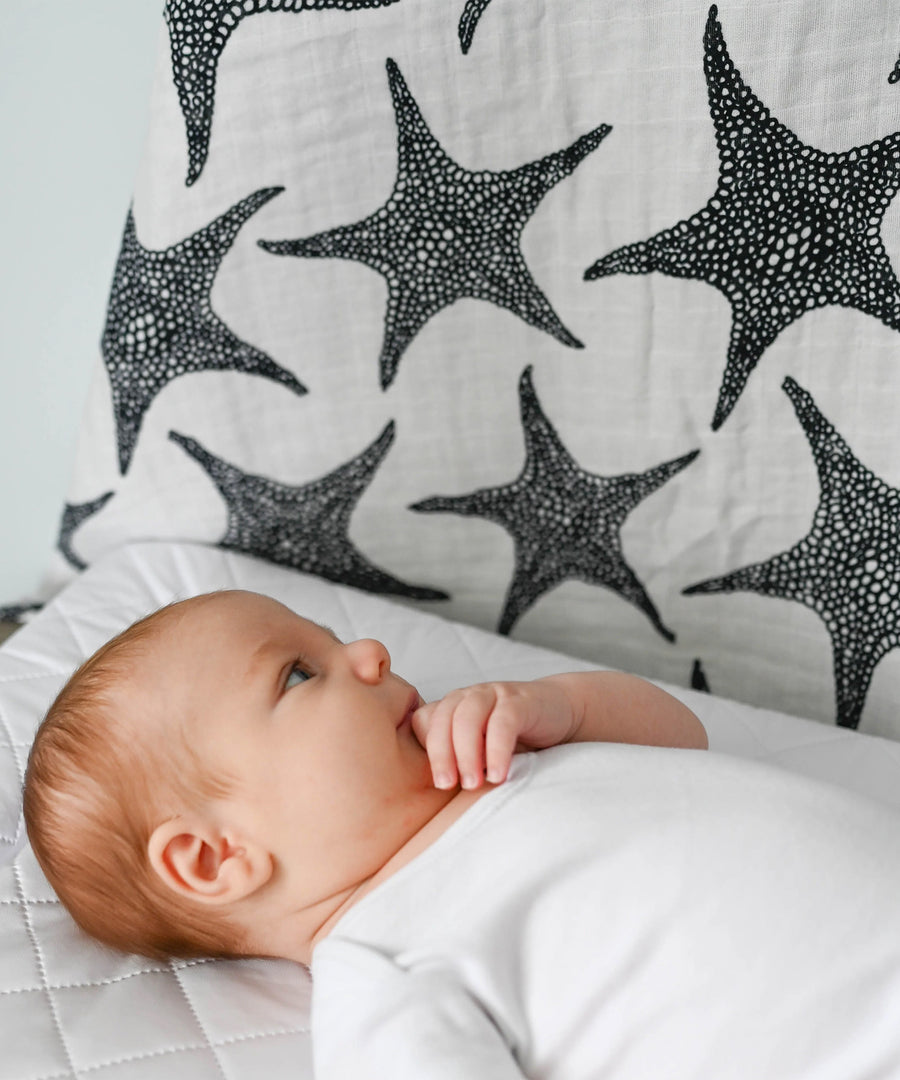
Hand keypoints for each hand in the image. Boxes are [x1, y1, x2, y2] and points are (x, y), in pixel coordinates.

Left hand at [411, 680, 576, 789]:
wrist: (558, 712)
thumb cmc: (512, 738)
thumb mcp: (480, 749)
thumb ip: (457, 761)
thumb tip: (427, 800)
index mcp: (451, 708)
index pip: (422, 721)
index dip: (423, 750)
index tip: (432, 782)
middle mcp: (467, 697)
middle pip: (441, 719)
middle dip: (440, 754)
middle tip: (445, 787)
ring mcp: (493, 694)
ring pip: (468, 718)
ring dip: (466, 753)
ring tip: (472, 785)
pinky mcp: (520, 701)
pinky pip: (502, 722)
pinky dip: (497, 749)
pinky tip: (498, 774)